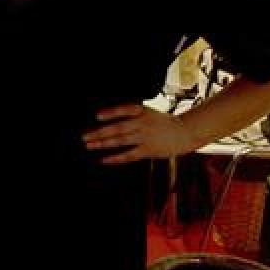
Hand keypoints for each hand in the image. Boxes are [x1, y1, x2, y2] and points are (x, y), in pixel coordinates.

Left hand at [82, 103, 197, 163]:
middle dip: (99, 132)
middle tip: (84, 137)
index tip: (97, 116)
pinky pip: (129, 154)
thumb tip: (106, 121)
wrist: (185, 132)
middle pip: (118, 128)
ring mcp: (145, 137)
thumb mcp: (147, 112)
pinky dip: (116, 158)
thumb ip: (130, 115)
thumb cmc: (162, 122)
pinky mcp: (148, 150)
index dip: (111, 113)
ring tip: (89, 146)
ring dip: (103, 144)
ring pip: (121, 141)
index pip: (124, 110)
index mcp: (142, 111)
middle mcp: (143, 123)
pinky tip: (104, 159)